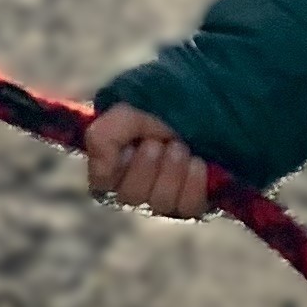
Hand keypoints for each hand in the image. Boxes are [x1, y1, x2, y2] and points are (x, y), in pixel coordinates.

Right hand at [83, 104, 211, 219]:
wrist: (205, 99)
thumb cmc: (161, 103)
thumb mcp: (128, 109)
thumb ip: (103, 137)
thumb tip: (102, 172)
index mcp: (115, 161)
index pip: (102, 182)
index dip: (118, 166)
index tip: (132, 145)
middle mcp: (136, 184)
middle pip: (132, 196)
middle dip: (148, 165)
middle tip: (160, 142)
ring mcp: (165, 196)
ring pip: (161, 202)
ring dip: (172, 171)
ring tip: (180, 146)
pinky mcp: (191, 202)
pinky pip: (188, 207)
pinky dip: (193, 183)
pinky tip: (197, 162)